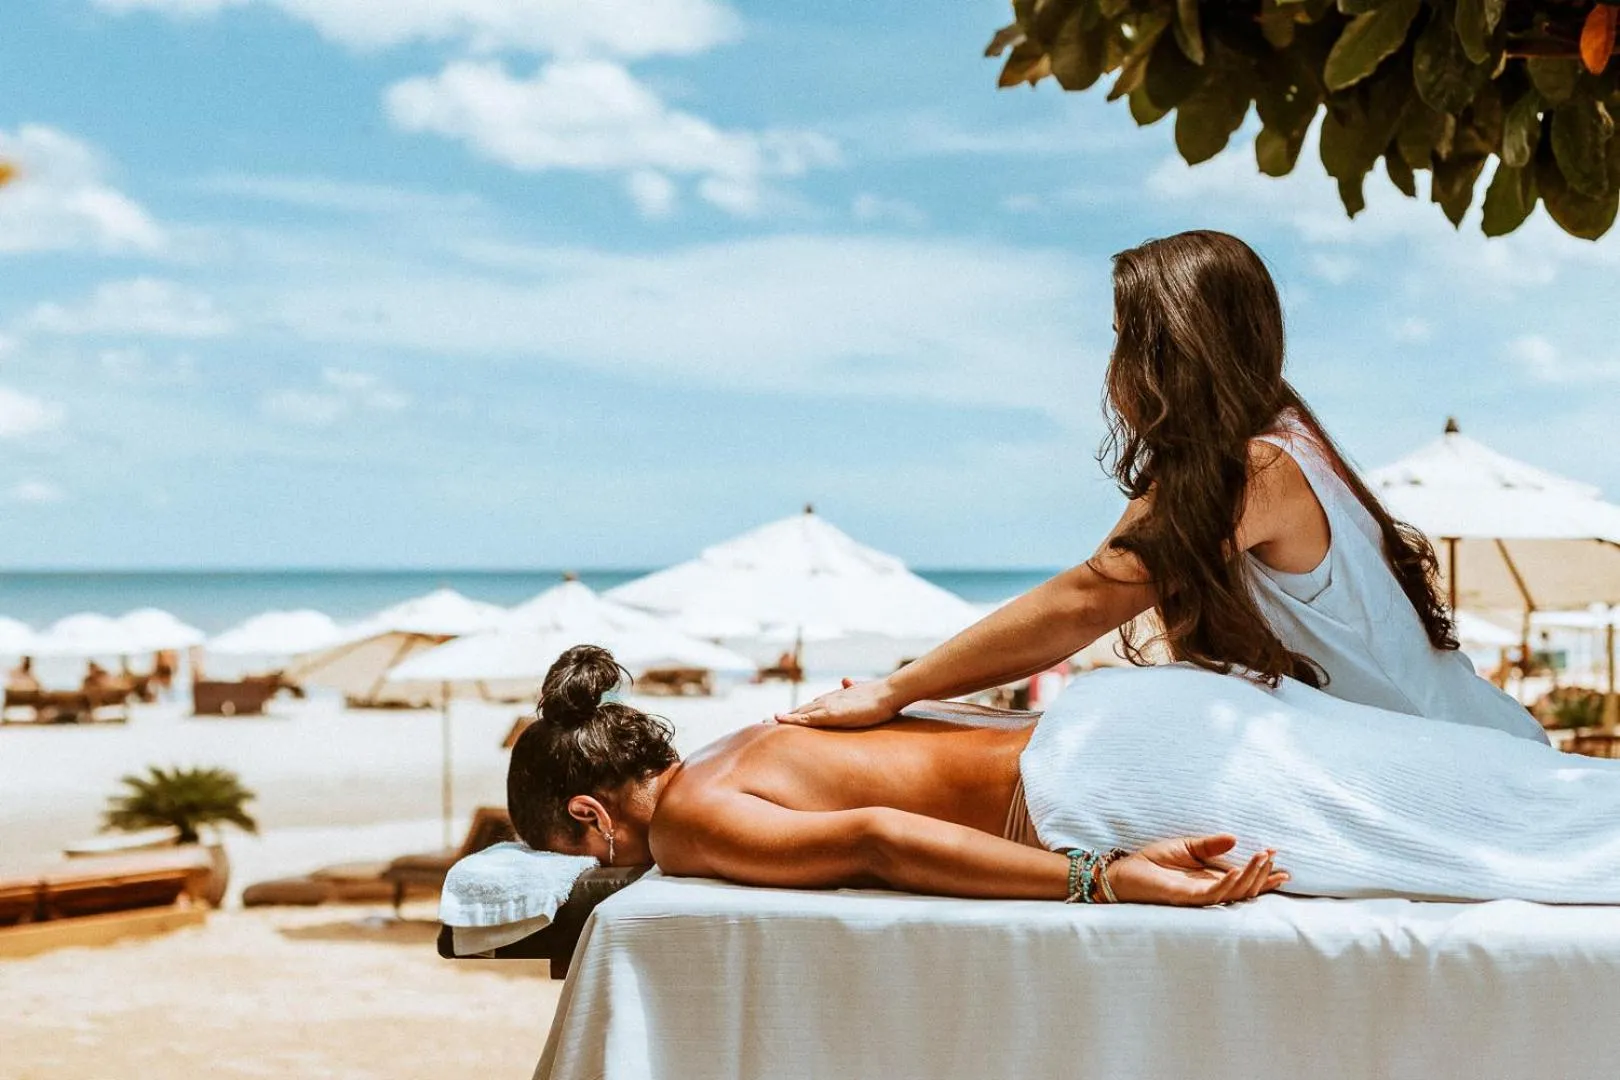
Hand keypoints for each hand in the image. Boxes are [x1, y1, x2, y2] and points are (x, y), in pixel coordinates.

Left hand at [774, 677, 901, 728]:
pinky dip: (790, 718)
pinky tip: (777, 719)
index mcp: (834, 699)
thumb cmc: (880, 695)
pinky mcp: (830, 713)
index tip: (780, 717)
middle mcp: (827, 701)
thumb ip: (851, 687)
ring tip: (763, 722)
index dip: (795, 713)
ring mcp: (827, 706)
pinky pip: (806, 718)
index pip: (810, 707)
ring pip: (798, 713)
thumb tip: (845, 680)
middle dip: (782, 717)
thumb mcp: (861, 692)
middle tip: (764, 721)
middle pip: (799, 709)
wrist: (889, 692)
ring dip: (781, 718)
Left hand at [1104, 835, 1287, 906]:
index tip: (1281, 863)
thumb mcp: (1186, 846)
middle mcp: (1209, 890)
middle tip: (1273, 857)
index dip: (1263, 874)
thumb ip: (1210, 845)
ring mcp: (1199, 896)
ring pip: (1233, 893)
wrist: (1124, 871)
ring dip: (1250, 876)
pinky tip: (1237, 871)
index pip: (1244, 880)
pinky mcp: (1185, 898)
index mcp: (1211, 879)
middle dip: (1262, 874)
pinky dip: (1227, 884)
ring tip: (1261, 858)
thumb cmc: (1152, 861)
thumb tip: (1235, 838)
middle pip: (1245, 889)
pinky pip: (1211, 895)